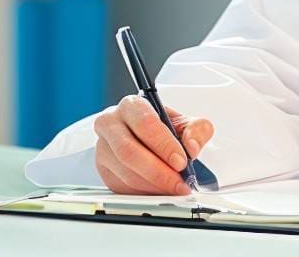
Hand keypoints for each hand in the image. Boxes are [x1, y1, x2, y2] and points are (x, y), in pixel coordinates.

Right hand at [93, 95, 214, 194]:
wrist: (145, 136)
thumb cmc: (162, 127)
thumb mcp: (184, 122)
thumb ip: (196, 130)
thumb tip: (191, 146)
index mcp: (131, 106)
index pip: (144, 123)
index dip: (164, 145)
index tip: (181, 161)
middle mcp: (111, 124)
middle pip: (129, 151)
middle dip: (158, 172)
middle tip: (179, 181)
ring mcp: (103, 148)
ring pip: (125, 172)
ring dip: (154, 185)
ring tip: (173, 188)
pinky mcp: (103, 170)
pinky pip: (122, 186)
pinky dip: (145, 192)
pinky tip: (160, 190)